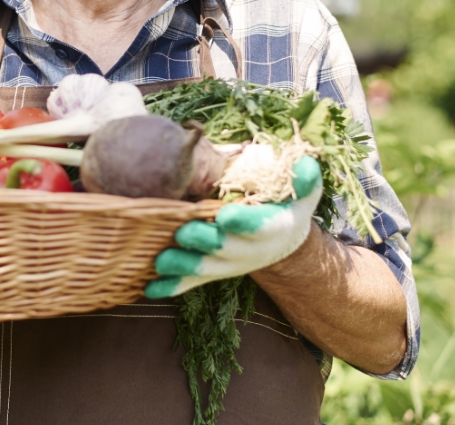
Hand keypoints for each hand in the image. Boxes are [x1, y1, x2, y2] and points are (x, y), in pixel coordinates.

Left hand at [146, 156, 322, 298]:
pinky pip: (191, 282)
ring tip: (160, 261)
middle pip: (226, 249)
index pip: (259, 227)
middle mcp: (250, 251)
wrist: (281, 241)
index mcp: (272, 228)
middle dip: (204, 242)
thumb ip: (305, 180)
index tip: (225, 216)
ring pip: (205, 269)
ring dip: (182, 266)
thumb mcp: (303, 194)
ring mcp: (228, 264)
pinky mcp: (212, 271)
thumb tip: (304, 165)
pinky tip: (149, 289)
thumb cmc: (287, 207)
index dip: (243, 222)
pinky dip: (171, 287)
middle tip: (183, 233)